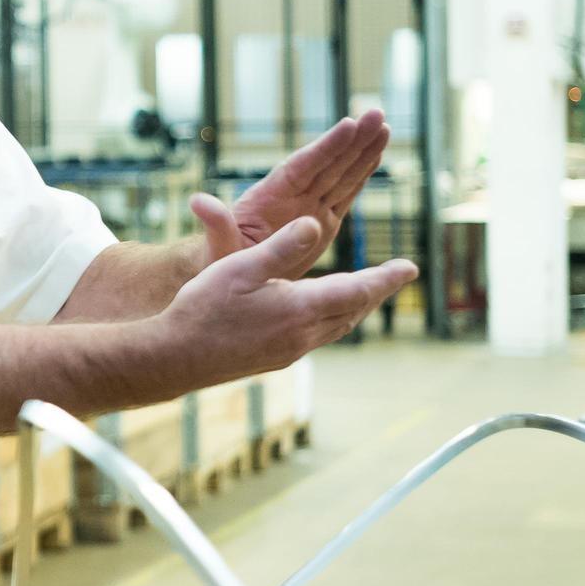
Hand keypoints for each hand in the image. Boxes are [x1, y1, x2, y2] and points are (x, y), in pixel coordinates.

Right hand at [162, 215, 417, 378]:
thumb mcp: (239, 268)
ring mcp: (288, 351)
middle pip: (353, 311)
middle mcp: (301, 334)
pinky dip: (332, 319)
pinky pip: (316, 336)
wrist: (174, 358)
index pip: (355, 289)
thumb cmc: (202, 308)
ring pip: (336, 327)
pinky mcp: (275, 360)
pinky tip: (321, 314)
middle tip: (396, 276)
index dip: (385, 278)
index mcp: (298, 308)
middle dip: (376, 292)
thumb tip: (314, 225)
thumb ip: (281, 249)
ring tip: (366, 293)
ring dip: (355, 307)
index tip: (411, 267)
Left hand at [189, 112, 389, 278]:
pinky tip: (376, 154)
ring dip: (363, 151)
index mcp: (270, 198)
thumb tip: (198, 201)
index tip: (348, 125)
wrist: (228, 276)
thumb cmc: (218, 260)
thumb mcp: (217, 246)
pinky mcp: (321, 222)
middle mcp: (292, 196)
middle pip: (327, 163)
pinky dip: (361, 175)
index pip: (303, 167)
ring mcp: (308, 206)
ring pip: (340, 174)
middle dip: (353, 140)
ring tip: (383, 124)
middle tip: (376, 113)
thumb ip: (215, 224)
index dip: (326, 148)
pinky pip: (345, 193)